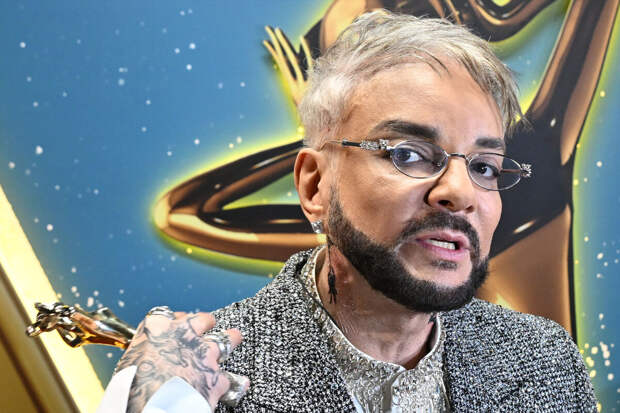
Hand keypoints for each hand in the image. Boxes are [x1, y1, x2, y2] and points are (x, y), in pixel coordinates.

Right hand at [115, 310, 245, 412]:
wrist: (147, 408)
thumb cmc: (131, 390)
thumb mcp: (130, 362)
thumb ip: (147, 353)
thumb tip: (150, 359)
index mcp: (157, 328)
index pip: (167, 315)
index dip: (174, 320)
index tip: (177, 323)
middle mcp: (184, 335)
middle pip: (202, 319)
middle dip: (206, 323)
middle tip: (208, 326)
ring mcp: (203, 354)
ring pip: (226, 339)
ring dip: (231, 339)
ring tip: (235, 337)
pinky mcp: (216, 377)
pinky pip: (229, 378)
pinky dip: (230, 382)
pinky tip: (237, 382)